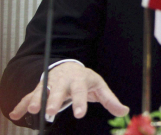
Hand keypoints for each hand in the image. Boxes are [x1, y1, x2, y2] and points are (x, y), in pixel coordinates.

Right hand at [8, 62, 128, 120]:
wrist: (69, 67)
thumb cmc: (85, 80)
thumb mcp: (99, 87)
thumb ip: (110, 100)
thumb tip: (124, 111)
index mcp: (80, 80)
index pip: (81, 91)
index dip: (80, 102)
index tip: (79, 114)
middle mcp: (64, 81)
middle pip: (59, 90)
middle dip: (55, 101)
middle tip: (51, 113)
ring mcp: (50, 84)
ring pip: (43, 91)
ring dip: (37, 100)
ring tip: (34, 110)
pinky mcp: (40, 89)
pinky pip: (29, 96)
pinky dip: (22, 104)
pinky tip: (15, 114)